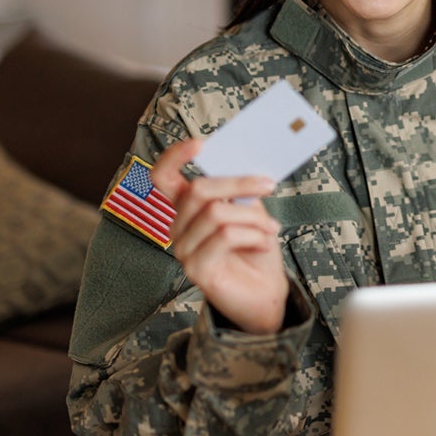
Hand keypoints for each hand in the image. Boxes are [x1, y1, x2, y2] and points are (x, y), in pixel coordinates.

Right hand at [152, 138, 289, 334]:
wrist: (265, 293)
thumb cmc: (256, 249)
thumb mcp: (252, 212)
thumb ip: (242, 191)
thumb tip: (248, 165)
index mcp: (187, 208)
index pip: (163, 177)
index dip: (175, 156)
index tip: (202, 143)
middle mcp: (178, 227)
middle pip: (198, 190)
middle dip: (238, 183)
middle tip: (269, 184)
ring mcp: (184, 249)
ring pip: (216, 213)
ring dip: (253, 218)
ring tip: (271, 228)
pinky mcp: (196, 269)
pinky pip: (225, 237)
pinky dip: (253, 235)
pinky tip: (265, 242)